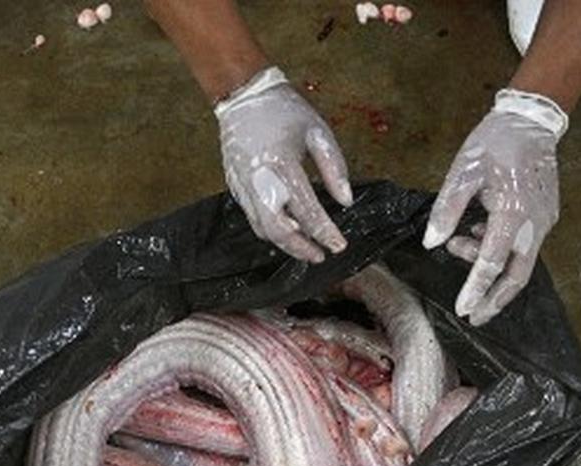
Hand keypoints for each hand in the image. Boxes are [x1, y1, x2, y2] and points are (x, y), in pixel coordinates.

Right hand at [215, 67, 352, 263]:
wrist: (243, 94)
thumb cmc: (285, 110)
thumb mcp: (318, 132)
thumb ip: (335, 168)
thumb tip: (345, 201)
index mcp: (283, 164)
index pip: (307, 210)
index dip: (324, 232)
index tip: (339, 246)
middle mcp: (260, 179)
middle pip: (278, 229)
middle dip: (300, 247)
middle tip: (319, 256)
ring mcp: (243, 184)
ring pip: (262, 227)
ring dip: (285, 243)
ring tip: (305, 247)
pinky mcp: (234, 185)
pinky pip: (252, 216)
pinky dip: (270, 230)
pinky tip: (286, 231)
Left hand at [423, 89, 566, 325]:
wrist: (531, 121)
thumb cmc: (494, 143)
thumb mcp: (463, 171)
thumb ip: (447, 209)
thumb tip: (432, 243)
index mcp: (513, 212)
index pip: (492, 263)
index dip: (476, 289)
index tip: (464, 311)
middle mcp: (535, 223)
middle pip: (517, 276)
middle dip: (495, 299)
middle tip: (474, 316)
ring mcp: (545, 220)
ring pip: (521, 261)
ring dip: (491, 266)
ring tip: (460, 242)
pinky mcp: (547, 216)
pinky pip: (525, 245)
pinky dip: (501, 250)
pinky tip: (479, 233)